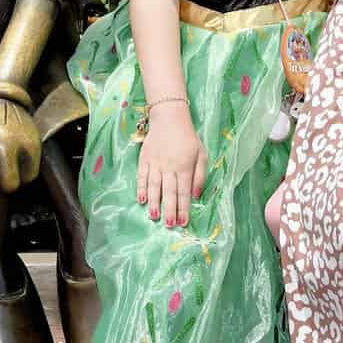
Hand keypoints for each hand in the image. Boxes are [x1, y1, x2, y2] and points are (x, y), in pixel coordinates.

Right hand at [137, 102, 206, 228]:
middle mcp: (169, 167)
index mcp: (185, 166)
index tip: (183, 222)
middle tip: (169, 224)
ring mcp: (155, 163)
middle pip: (169, 192)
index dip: (184, 208)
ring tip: (154, 217)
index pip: (184, 191)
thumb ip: (200, 175)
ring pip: (154, 186)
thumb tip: (196, 195)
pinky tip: (142, 200)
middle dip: (169, 209)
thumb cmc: (188, 138)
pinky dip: (142, 189)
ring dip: (154, 202)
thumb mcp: (201, 153)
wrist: (169, 118)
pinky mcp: (144, 159)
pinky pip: (142, 177)